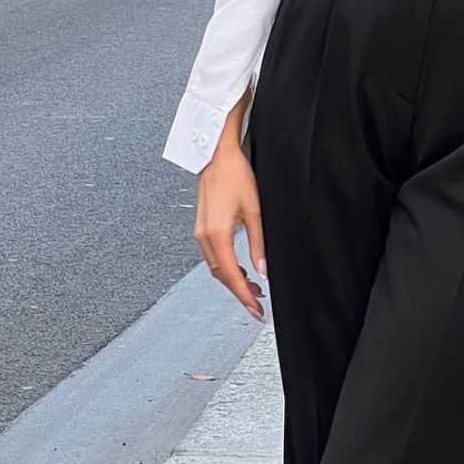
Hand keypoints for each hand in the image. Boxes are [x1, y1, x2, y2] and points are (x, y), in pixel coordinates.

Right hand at [195, 144, 266, 319]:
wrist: (216, 153)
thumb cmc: (235, 174)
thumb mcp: (254, 209)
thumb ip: (258, 242)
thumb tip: (263, 269)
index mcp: (217, 234)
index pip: (231, 275)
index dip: (244, 296)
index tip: (256, 310)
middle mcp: (204, 237)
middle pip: (221, 275)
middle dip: (239, 291)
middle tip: (258, 303)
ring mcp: (200, 232)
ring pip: (216, 267)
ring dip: (233, 279)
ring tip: (254, 286)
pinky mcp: (202, 226)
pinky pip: (213, 255)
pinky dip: (226, 266)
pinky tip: (240, 267)